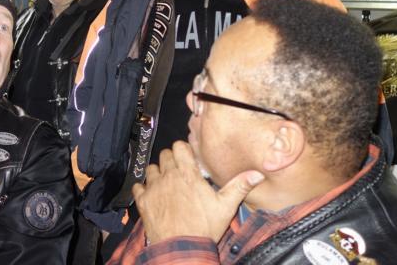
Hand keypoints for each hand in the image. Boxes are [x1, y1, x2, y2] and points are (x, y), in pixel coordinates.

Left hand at [132, 141, 263, 243]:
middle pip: (165, 155)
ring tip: (166, 183)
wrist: (182, 248)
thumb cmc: (204, 227)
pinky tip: (151, 195)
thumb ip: (239, 186)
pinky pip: (138, 186)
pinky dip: (143, 189)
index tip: (188, 158)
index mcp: (188, 174)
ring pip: (151, 169)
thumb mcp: (226, 206)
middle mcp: (169, 176)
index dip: (183, 150)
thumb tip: (257, 173)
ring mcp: (154, 188)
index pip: (179, 146)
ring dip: (158, 173)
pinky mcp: (143, 201)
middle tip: (179, 172)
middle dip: (172, 160)